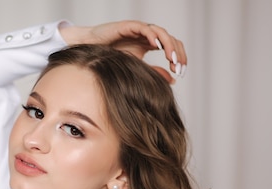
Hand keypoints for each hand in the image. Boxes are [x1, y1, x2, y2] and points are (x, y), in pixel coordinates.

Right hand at [59, 20, 186, 82]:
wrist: (91, 48)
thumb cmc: (110, 56)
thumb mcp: (136, 67)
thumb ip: (153, 71)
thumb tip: (173, 80)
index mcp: (150, 43)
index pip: (172, 47)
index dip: (179, 58)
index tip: (180, 72)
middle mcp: (148, 35)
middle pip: (171, 39)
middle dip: (177, 53)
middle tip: (178, 67)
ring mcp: (139, 30)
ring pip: (161, 33)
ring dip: (168, 45)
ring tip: (171, 58)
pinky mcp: (129, 26)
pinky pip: (144, 28)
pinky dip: (152, 35)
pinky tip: (157, 45)